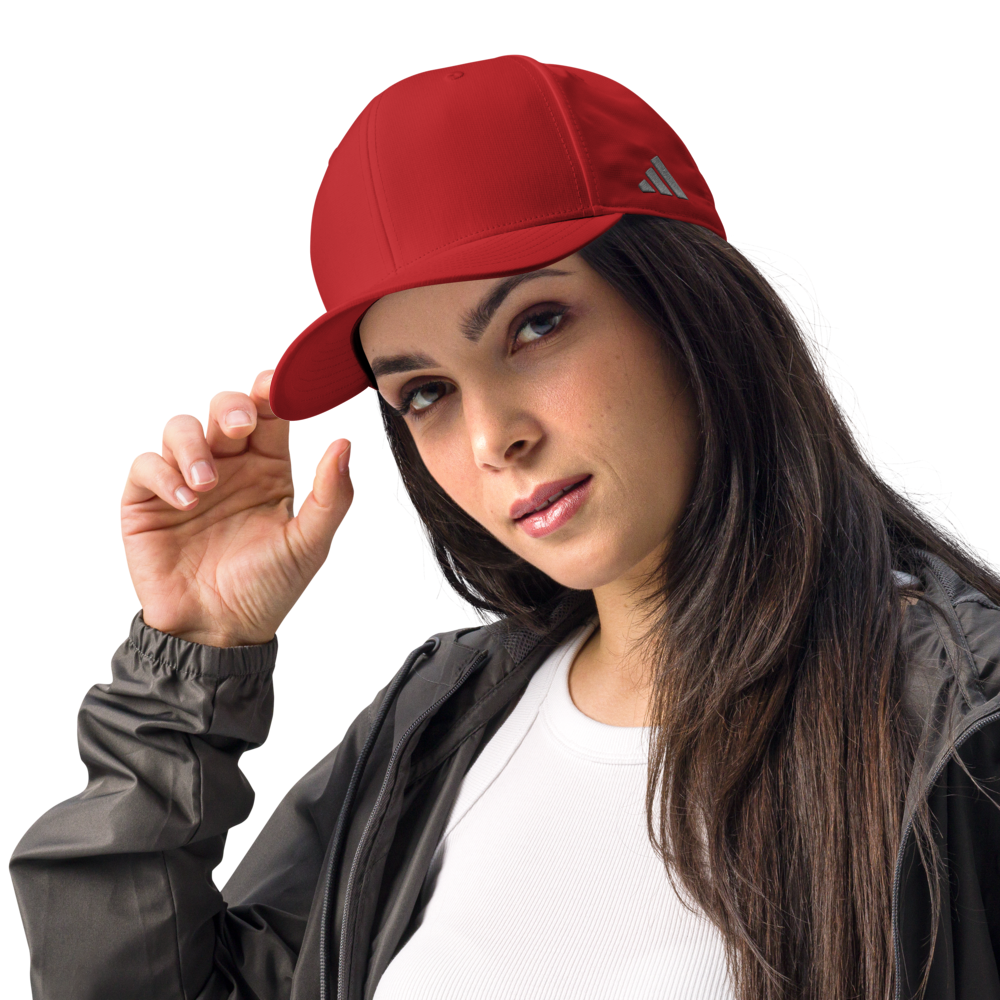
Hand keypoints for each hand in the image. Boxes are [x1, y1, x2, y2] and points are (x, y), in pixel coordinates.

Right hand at [120, 370, 352, 646]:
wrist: (220, 630)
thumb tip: (344, 444)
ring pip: (180, 427)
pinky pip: (146, 465)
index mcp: (268, 469)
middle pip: (223, 408)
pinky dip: (163, 474)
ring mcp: (185, 480)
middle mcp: (228, 467)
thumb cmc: (269, 588)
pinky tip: (186, 501)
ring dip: (193, 445)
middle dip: (231, 406)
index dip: (271, 392)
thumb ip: (331, 496)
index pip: (269, 415)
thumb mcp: (309, 544)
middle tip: (240, 426)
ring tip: (208, 485)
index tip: (277, 386)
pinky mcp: (147, 500)